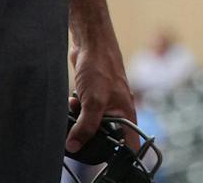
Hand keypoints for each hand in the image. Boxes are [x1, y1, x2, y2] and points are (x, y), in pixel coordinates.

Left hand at [66, 31, 135, 153]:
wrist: (91, 43)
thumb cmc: (101, 67)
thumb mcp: (93, 101)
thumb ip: (85, 126)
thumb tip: (74, 146)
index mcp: (126, 114)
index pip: (130, 144)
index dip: (122, 155)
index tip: (106, 159)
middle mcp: (118, 111)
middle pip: (107, 136)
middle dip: (91, 136)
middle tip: (81, 131)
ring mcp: (105, 103)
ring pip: (92, 125)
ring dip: (81, 122)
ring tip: (77, 109)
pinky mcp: (93, 96)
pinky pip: (84, 112)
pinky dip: (76, 110)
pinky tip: (73, 101)